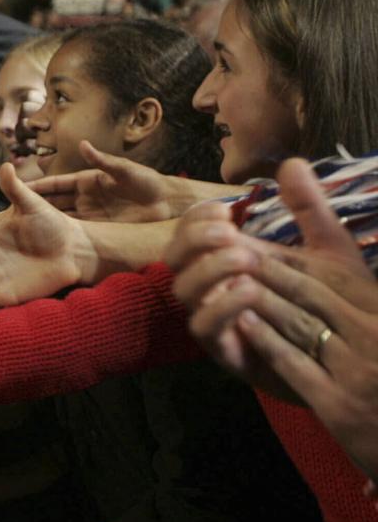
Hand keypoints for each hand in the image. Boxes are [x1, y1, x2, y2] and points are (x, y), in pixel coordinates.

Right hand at [27, 140, 177, 221]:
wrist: (168, 204)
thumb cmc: (147, 182)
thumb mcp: (125, 170)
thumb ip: (103, 160)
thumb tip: (82, 143)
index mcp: (87, 180)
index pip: (56, 184)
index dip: (37, 187)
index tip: (18, 189)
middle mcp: (84, 197)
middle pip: (54, 202)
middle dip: (34, 207)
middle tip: (12, 215)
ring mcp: (91, 214)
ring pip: (62, 218)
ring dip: (46, 223)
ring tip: (24, 232)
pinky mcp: (100, 228)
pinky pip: (77, 232)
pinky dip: (63, 235)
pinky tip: (49, 243)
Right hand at [170, 159, 377, 425]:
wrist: (347, 359)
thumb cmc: (330, 305)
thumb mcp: (327, 251)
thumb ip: (309, 209)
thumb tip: (291, 162)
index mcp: (224, 261)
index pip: (190, 231)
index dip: (199, 217)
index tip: (228, 209)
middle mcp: (210, 288)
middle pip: (174, 257)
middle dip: (195, 238)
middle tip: (230, 230)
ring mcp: (214, 319)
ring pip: (183, 290)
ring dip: (209, 267)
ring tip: (247, 256)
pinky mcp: (225, 350)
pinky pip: (204, 326)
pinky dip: (221, 305)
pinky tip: (251, 290)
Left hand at [223, 254, 377, 480]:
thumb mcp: (377, 327)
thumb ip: (358, 300)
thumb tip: (329, 266)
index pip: (334, 279)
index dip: (292, 261)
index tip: (258, 246)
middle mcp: (375, 338)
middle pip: (312, 296)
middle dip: (270, 272)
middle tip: (234, 254)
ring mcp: (359, 373)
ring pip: (300, 324)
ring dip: (261, 300)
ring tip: (230, 281)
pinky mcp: (340, 406)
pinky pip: (294, 363)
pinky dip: (266, 340)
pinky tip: (243, 322)